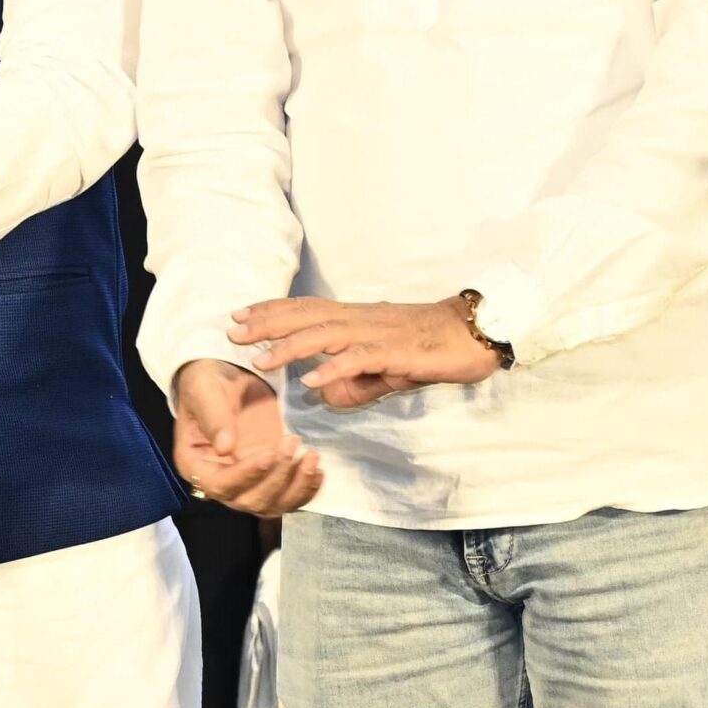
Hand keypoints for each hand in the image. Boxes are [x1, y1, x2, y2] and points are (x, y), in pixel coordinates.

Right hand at [173, 358, 322, 515]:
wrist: (226, 377)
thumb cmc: (208, 383)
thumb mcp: (205, 392)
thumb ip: (214, 418)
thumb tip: (225, 448)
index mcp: (194, 465)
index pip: (219, 485)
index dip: (245, 476)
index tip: (268, 454)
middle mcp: (219, 482)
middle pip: (249, 501)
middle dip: (276, 478)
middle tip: (291, 442)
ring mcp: (247, 484)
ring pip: (272, 505)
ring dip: (296, 488)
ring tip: (311, 457)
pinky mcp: (269, 479)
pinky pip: (289, 498)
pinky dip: (306, 490)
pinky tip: (317, 470)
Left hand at [231, 297, 500, 408]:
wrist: (474, 333)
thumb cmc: (428, 347)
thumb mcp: (384, 368)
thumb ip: (355, 381)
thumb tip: (325, 397)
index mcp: (355, 319)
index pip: (305, 310)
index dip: (271, 311)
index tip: (238, 316)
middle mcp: (360, 320)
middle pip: (305, 317)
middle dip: (267, 324)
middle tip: (233, 333)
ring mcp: (377, 334)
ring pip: (326, 335)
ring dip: (290, 347)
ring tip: (260, 361)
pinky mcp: (397, 352)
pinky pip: (361, 359)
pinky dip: (335, 368)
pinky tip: (313, 381)